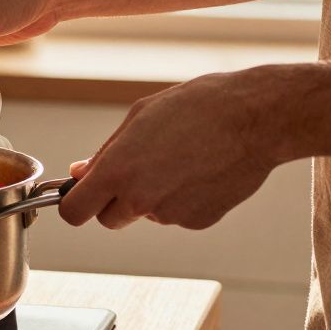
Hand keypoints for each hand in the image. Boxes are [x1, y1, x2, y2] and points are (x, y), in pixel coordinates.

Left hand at [59, 67, 288, 229]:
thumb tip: (80, 173)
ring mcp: (171, 215)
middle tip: (135, 171)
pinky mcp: (198, 222)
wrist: (256, 119)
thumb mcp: (139, 117)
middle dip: (113, 202)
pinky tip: (199, 171)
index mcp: (118, 171)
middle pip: (108, 220)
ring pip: (145, 215)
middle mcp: (140, 199)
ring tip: (178, 159)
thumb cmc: (197, 107)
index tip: (81, 194)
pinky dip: (181, 200)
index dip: (74, 204)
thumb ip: (105, 152)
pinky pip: (176, 215)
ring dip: (151, 197)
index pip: (74, 212)